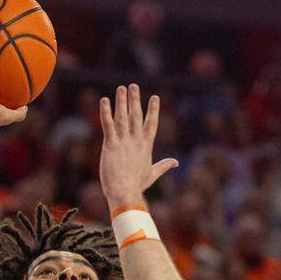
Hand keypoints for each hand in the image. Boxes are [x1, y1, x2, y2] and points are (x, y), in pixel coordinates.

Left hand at [99, 84, 177, 210]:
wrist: (125, 193)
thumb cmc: (137, 186)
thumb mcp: (152, 173)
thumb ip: (163, 165)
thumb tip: (176, 162)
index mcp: (145, 147)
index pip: (151, 124)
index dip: (153, 110)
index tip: (154, 97)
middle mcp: (136, 141)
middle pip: (136, 116)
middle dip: (135, 100)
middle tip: (134, 86)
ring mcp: (124, 142)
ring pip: (123, 117)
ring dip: (122, 101)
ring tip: (121, 88)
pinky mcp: (111, 145)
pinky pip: (108, 125)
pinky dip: (105, 112)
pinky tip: (104, 100)